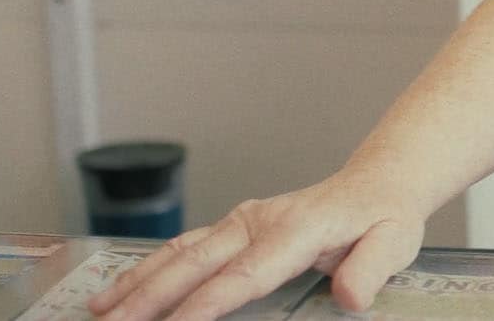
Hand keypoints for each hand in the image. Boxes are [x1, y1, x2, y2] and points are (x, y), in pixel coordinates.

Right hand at [87, 164, 427, 320]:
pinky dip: (149, 267)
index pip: (244, 274)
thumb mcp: (394, 243)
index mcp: (298, 228)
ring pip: (181, 251)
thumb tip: (349, 296)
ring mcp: (243, 220)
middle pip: (197, 262)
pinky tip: (121, 290)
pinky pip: (185, 246)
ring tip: (99, 311)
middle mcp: (261, 220)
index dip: (207, 304)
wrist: (377, 185)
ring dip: (138, 281)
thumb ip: (371, 269)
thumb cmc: (384, 219)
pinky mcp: (233, 225)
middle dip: (151, 297)